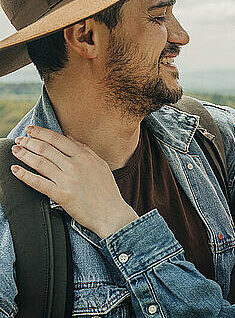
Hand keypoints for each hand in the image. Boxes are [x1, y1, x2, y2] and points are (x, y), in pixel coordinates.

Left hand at [10, 125, 138, 238]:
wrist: (112, 213)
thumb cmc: (107, 190)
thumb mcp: (100, 165)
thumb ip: (85, 150)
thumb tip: (70, 137)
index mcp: (84, 157)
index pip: (58, 139)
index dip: (41, 132)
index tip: (31, 130)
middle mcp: (75, 166)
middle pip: (45, 149)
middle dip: (29, 142)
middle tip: (20, 139)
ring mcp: (67, 180)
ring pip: (39, 163)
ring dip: (24, 155)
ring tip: (15, 150)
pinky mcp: (61, 195)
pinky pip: (38, 183)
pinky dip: (24, 175)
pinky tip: (15, 170)